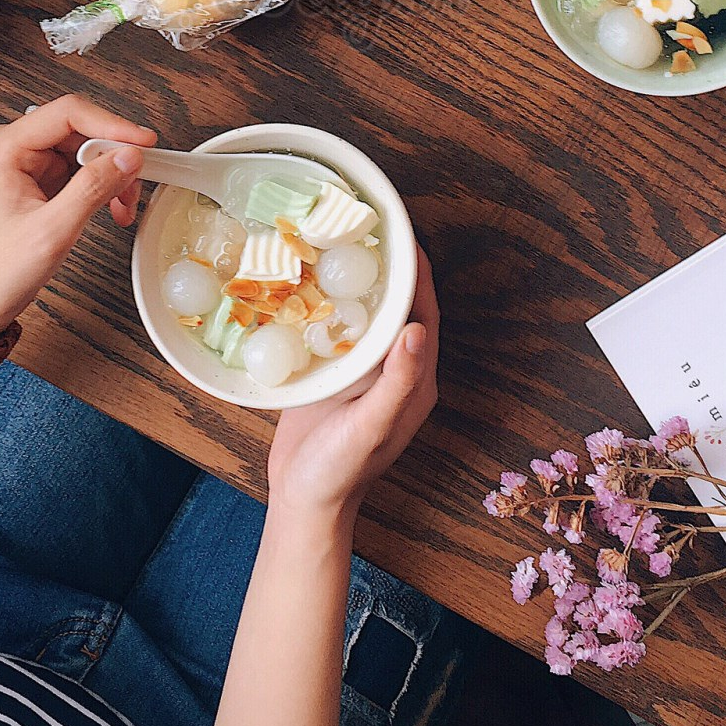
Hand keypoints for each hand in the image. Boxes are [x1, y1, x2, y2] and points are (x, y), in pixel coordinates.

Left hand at [0, 95, 155, 337]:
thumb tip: (128, 157)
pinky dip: (100, 187)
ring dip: (110, 175)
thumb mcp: (53, 230)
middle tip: (137, 178)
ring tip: (123, 204)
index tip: (142, 142)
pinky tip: (111, 207)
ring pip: (83, 151)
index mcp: (4, 148)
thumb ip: (93, 188)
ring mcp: (24, 165)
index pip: (68, 114)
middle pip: (79, 130)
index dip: (111, 124)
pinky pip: (78, 171)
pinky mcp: (35, 182)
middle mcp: (12, 149)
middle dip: (113, 155)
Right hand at [267, 246, 438, 521]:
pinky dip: (328, 300)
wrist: (301, 502)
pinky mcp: (335, 372)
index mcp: (415, 380)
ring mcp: (365, 370)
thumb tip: (417, 329)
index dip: (417, 270)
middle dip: (387, 265)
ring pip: (368, 312)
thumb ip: (397, 383)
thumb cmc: (339, 472)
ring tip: (336, 238)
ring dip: (357, 278)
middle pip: (398, 304)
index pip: (424, 311)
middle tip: (364, 223)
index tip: (402, 231)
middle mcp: (395, 369)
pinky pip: (339, 327)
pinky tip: (307, 277)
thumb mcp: (370, 428)